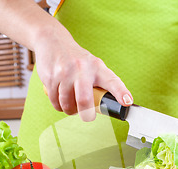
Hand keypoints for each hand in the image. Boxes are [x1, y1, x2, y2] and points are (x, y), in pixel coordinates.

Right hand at [0, 0, 132, 120]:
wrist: (53, 42)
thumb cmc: (77, 60)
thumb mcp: (93, 66)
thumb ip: (101, 84)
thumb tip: (110, 107)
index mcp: (97, 67)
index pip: (112, 81)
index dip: (120, 92)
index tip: (127, 102)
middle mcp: (82, 68)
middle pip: (84, 99)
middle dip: (86, 114)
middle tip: (88, 117)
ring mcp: (65, 73)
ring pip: (67, 104)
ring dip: (70, 110)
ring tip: (72, 106)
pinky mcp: (51, 77)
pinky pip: (55, 102)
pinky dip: (59, 106)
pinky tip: (61, 100)